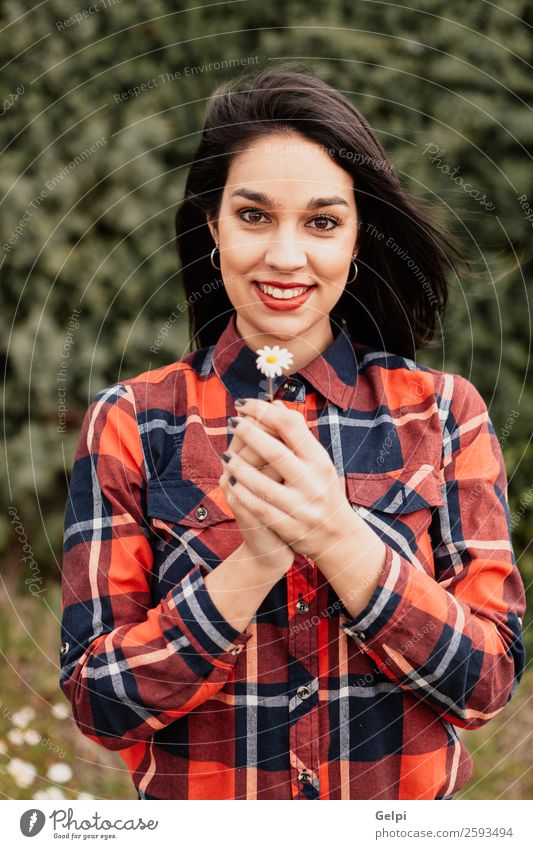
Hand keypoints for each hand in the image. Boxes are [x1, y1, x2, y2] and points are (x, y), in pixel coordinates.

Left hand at [220, 399, 353, 561]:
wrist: (337, 536)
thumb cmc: (321, 491)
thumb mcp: (317, 463)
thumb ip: (298, 437)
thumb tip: (276, 406)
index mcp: (320, 461)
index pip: (291, 426)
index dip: (264, 411)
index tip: (244, 404)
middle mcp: (313, 482)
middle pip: (275, 452)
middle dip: (249, 433)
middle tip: (232, 421)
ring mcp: (302, 507)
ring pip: (264, 484)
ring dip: (240, 467)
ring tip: (225, 455)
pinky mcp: (291, 528)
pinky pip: (261, 509)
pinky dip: (244, 495)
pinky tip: (231, 483)